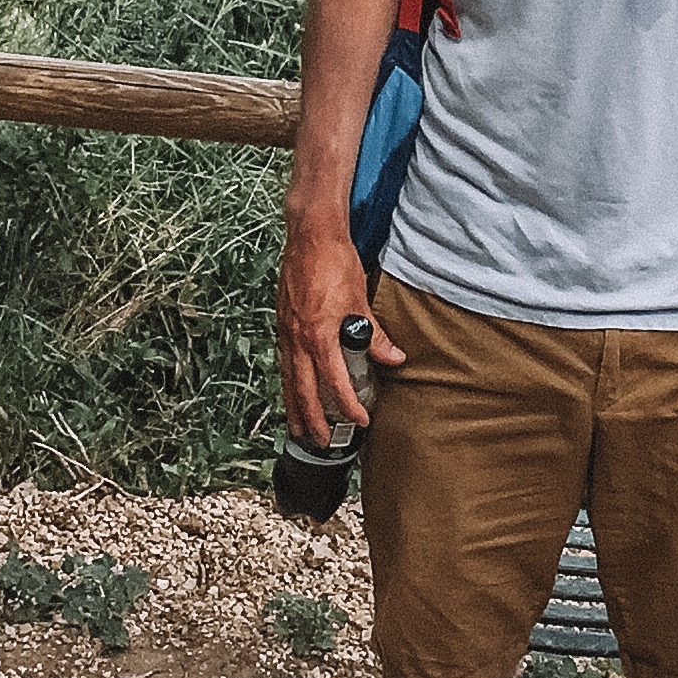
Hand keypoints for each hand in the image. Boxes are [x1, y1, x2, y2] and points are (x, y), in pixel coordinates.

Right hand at [275, 217, 405, 446]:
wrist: (309, 235)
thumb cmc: (334, 261)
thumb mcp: (360, 299)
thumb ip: (376, 334)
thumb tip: (394, 358)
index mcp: (318, 334)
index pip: (334, 382)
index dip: (347, 405)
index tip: (360, 422)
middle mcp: (298, 338)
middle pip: (303, 391)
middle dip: (313, 420)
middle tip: (324, 443)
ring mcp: (286, 331)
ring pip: (289, 380)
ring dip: (296, 408)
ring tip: (302, 429)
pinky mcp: (283, 323)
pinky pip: (285, 363)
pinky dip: (290, 383)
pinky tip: (295, 391)